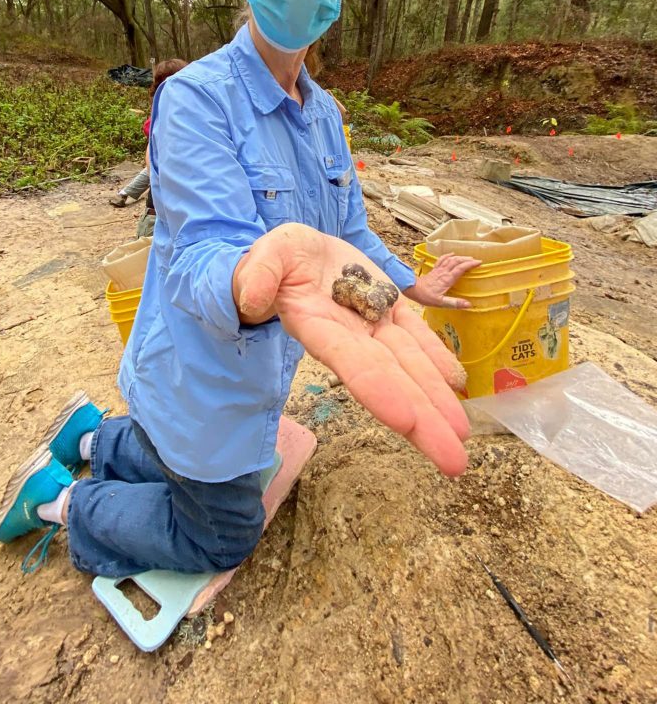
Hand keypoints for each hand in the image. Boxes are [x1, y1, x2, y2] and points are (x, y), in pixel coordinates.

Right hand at [233, 224, 469, 476]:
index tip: (405, 420)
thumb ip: (258, 274)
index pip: (351, 363)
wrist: (296, 252)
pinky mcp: (389, 306)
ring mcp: (372, 323)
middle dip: (423, 420)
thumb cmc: (275, 259)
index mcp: (317, 325)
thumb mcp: (264, 255)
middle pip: (391, 380)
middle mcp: (350, 335)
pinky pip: (416, 335)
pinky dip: (436, 358)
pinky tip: (456, 382)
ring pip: (409, 364)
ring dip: (436, 399)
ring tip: (462, 434)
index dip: (378, 389)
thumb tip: (250, 298)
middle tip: (454, 461)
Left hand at [403, 253, 480, 308]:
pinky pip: (442, 260)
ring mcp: (439, 270)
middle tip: (476, 260)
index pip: (461, 268)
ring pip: (450, 259)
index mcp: (447, 279)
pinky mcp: (434, 270)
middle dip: (467, 259)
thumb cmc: (426, 296)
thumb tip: (469, 305)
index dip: (470, 264)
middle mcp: (444, 272)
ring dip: (459, 257)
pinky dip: (448, 256)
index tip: (479, 262)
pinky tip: (452, 254)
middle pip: (457, 261)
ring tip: (467, 257)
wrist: (412, 289)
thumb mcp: (441, 303)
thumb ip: (455, 303)